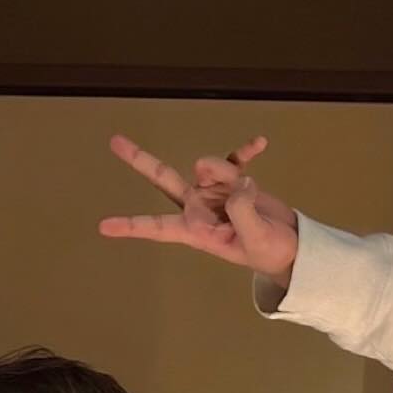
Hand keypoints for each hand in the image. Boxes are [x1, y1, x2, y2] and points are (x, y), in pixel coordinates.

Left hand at [99, 134, 298, 287]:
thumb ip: (241, 210)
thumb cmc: (268, 251)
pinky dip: (245, 151)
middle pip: (163, 179)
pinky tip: (259, 145)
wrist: (289, 245)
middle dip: (140, 160)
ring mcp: (213, 191)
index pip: (158, 228)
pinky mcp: (233, 180)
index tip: (103, 227)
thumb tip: (236, 183)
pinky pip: (234, 158)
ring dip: (227, 171)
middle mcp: (198, 208)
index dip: (131, 226)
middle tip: (114, 141)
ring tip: (252, 193)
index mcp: (195, 230)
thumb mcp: (255, 238)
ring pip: (209, 166)